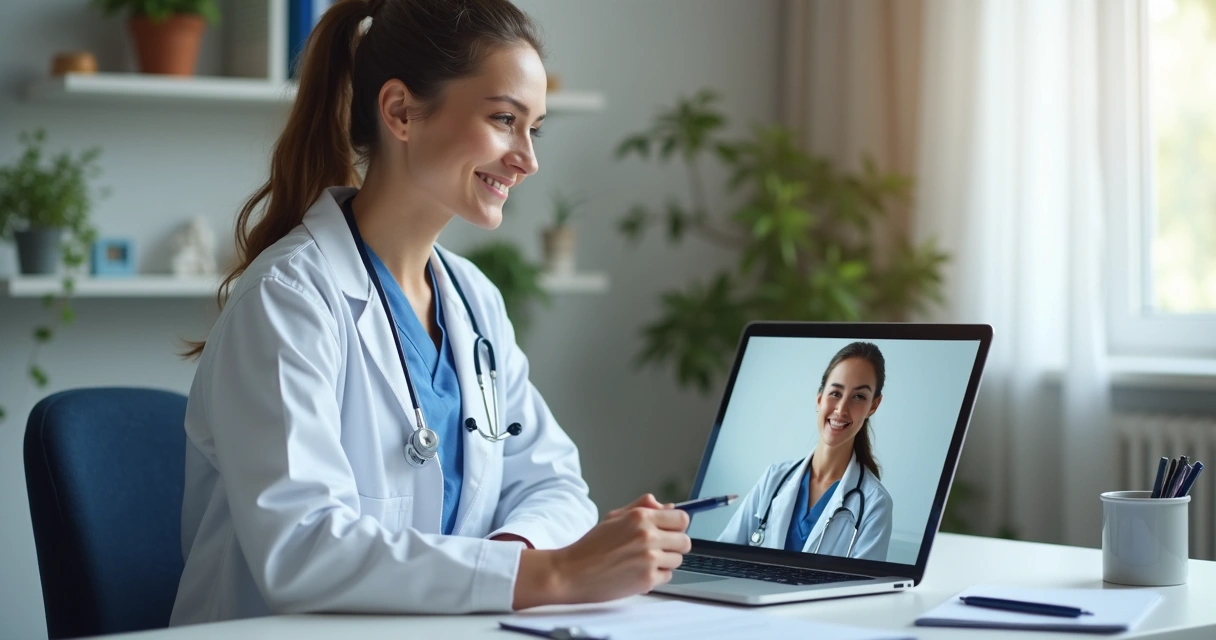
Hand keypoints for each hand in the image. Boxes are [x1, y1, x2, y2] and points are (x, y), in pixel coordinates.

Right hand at [551, 493, 690, 603]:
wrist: (572, 572)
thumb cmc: (591, 546)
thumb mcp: (614, 517)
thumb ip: (643, 507)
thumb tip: (669, 506)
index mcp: (641, 517)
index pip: (682, 519)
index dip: (677, 526)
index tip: (670, 531)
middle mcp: (648, 536)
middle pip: (685, 541)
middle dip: (673, 545)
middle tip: (657, 548)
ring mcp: (649, 559)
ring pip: (677, 560)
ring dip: (665, 562)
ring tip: (643, 561)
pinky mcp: (647, 579)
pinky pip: (667, 576)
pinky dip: (656, 576)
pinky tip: (638, 572)